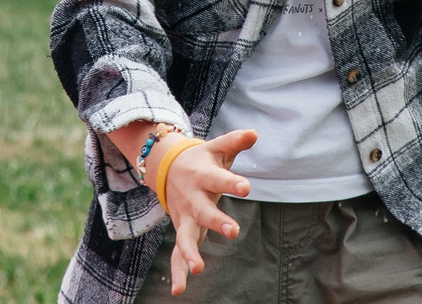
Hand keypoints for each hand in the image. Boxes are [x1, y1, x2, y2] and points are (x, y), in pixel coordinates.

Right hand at [159, 129, 255, 295]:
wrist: (167, 167)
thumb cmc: (202, 160)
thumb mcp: (217, 148)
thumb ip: (234, 141)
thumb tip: (254, 133)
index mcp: (202, 176)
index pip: (218, 179)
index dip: (231, 183)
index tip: (246, 187)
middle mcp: (192, 198)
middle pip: (204, 211)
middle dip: (217, 221)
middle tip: (234, 231)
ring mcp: (184, 217)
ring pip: (185, 236)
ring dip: (190, 252)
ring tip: (198, 268)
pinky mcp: (182, 230)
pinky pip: (177, 254)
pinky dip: (177, 272)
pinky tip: (179, 291)